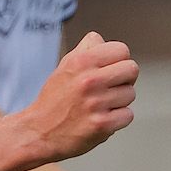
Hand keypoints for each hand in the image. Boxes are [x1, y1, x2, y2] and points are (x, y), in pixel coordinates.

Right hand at [21, 32, 136, 162]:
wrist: (39, 132)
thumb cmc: (54, 100)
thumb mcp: (64, 67)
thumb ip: (85, 51)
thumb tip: (99, 39)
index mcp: (80, 62)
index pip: (122, 50)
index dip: (118, 60)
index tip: (109, 69)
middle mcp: (89, 80)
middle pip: (132, 69)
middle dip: (123, 78)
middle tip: (108, 87)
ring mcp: (96, 103)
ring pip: (131, 93)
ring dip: (119, 100)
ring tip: (99, 105)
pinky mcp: (103, 124)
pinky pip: (128, 115)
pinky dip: (117, 119)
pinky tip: (100, 117)